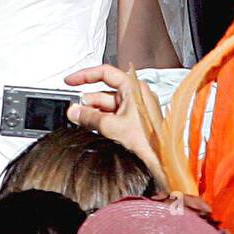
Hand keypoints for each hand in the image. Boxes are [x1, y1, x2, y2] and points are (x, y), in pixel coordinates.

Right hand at [64, 63, 167, 188]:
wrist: (161, 160)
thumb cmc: (149, 141)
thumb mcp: (112, 126)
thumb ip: (89, 117)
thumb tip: (75, 112)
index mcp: (134, 88)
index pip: (105, 73)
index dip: (85, 75)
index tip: (71, 81)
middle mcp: (136, 95)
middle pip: (104, 92)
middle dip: (87, 101)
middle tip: (73, 110)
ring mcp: (135, 108)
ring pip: (107, 105)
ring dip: (92, 113)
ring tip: (80, 120)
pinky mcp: (134, 120)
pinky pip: (113, 115)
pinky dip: (101, 120)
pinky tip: (91, 126)